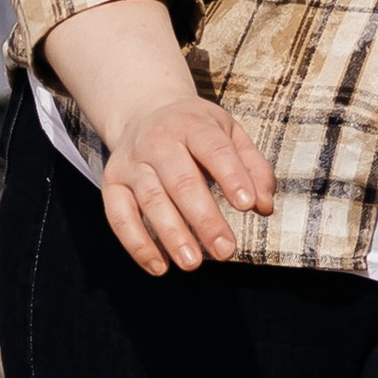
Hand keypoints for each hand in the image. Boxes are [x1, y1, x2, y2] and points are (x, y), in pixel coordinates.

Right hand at [94, 88, 276, 276]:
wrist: (143, 111)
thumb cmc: (195, 130)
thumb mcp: (230, 133)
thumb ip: (253, 168)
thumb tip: (265, 206)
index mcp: (192, 124)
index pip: (213, 149)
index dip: (231, 176)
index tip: (247, 206)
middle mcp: (157, 141)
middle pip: (181, 180)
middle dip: (204, 218)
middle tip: (225, 250)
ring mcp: (132, 162)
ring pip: (151, 200)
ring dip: (171, 234)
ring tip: (192, 263)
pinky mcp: (112, 182)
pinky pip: (119, 216)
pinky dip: (137, 244)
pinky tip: (159, 266)